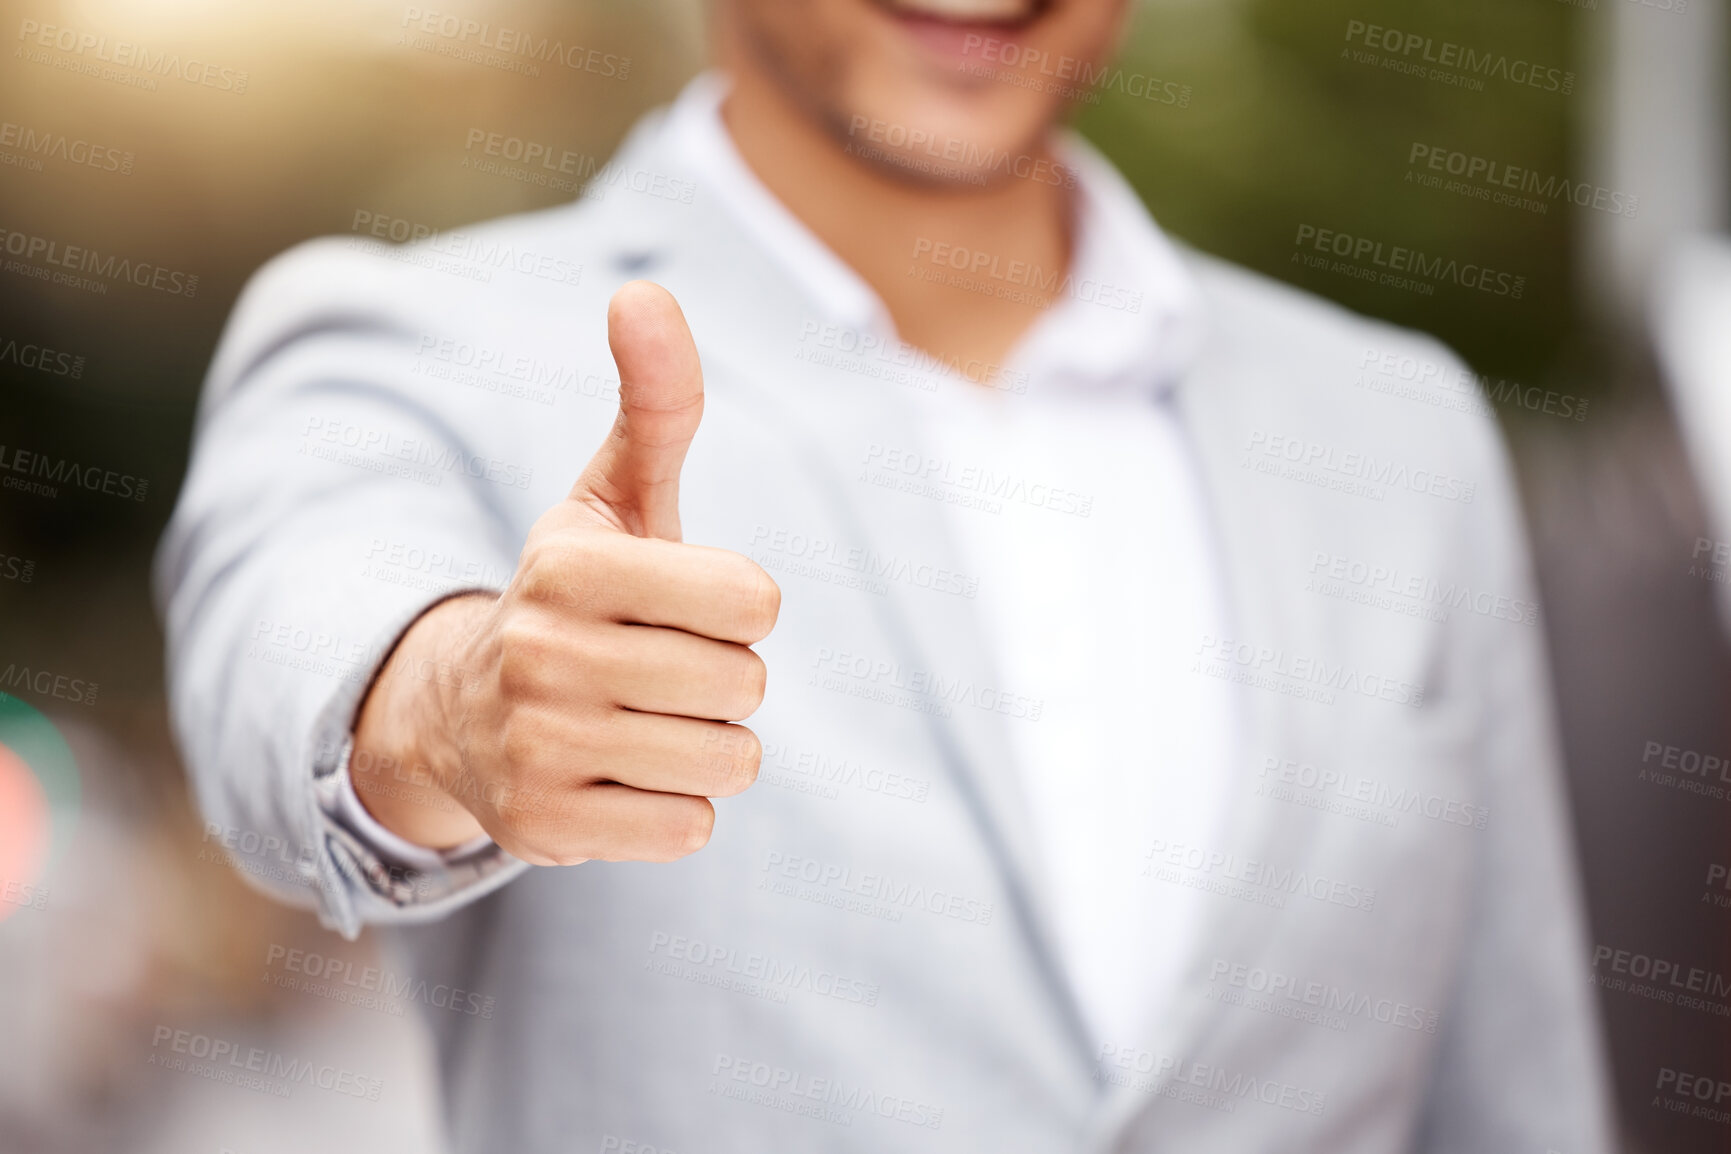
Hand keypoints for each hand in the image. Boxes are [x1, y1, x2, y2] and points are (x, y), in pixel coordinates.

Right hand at [349, 281, 779, 863]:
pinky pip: (689, 827)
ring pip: (727, 761)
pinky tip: (621, 776)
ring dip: (709, 745)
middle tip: (663, 670)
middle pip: (745, 685)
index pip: (753, 601)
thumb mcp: (613, 498)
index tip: (689, 606)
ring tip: (644, 722)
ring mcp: (536, 749)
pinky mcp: (544, 831)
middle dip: (728, 680)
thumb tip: (644, 290)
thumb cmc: (578, 596)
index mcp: (568, 566)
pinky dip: (676, 807)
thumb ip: (654, 403)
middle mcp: (541, 655)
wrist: (463, 716)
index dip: (742, 606)